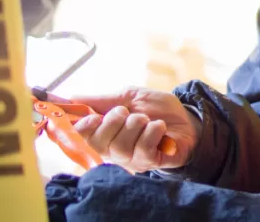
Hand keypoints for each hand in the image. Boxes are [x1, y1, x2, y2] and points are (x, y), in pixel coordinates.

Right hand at [72, 87, 199, 171]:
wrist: (187, 118)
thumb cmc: (156, 109)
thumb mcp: (130, 97)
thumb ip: (103, 100)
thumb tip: (72, 97)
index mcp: (104, 133)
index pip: (81, 137)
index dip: (83, 127)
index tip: (93, 117)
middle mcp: (113, 150)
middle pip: (99, 142)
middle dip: (114, 120)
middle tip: (128, 112)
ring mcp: (131, 159)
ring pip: (122, 146)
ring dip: (137, 124)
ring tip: (147, 120)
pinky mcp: (149, 163)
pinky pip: (144, 148)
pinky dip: (153, 131)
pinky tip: (160, 128)